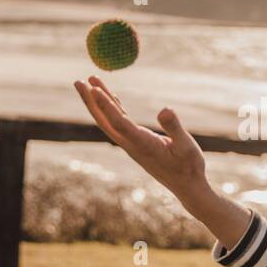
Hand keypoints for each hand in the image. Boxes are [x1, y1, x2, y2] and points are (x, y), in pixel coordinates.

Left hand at [74, 75, 206, 204]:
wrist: (186, 186)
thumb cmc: (189, 166)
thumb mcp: (187, 146)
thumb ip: (175, 128)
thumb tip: (165, 109)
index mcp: (143, 144)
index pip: (119, 122)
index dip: (106, 105)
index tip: (94, 88)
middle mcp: (132, 144)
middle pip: (104, 121)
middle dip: (90, 101)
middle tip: (77, 81)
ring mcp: (132, 144)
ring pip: (109, 121)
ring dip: (97, 102)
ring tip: (88, 81)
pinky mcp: (136, 143)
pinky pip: (119, 123)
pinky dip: (112, 107)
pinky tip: (111, 96)